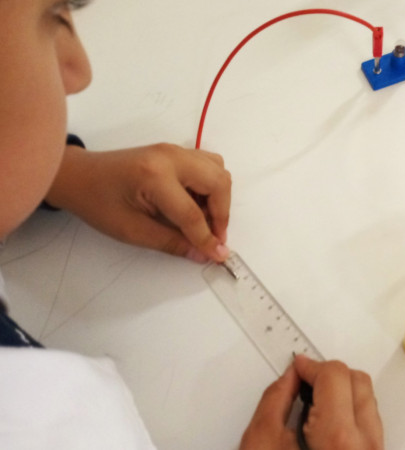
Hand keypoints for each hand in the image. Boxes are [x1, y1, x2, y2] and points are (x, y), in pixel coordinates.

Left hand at [45, 143, 231, 261]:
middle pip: (218, 183)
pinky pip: (208, 164)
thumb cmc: (98, 203)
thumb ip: (172, 242)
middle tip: (214, 237)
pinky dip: (212, 185)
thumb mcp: (132, 231)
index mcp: (155, 177)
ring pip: (218, 170)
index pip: (193, 213)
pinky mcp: (176, 151)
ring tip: (205, 220)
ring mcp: (175, 150)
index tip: (219, 256)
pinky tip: (197, 203)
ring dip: (219, 198)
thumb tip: (204, 254)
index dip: (207, 238)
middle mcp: (171, 157)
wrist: (78, 176)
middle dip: (222, 214)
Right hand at [240, 355, 383, 449]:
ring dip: (342, 393)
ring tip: (314, 406)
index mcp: (337, 439)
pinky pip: (370, 421)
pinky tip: (326, 422)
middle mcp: (364, 445)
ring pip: (368, 400)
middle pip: (358, 382)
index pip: (335, 375)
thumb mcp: (260, 445)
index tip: (299, 368)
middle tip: (305, 383)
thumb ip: (273, 402)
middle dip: (330, 376)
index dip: (312, 366)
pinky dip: (349, 412)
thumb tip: (289, 377)